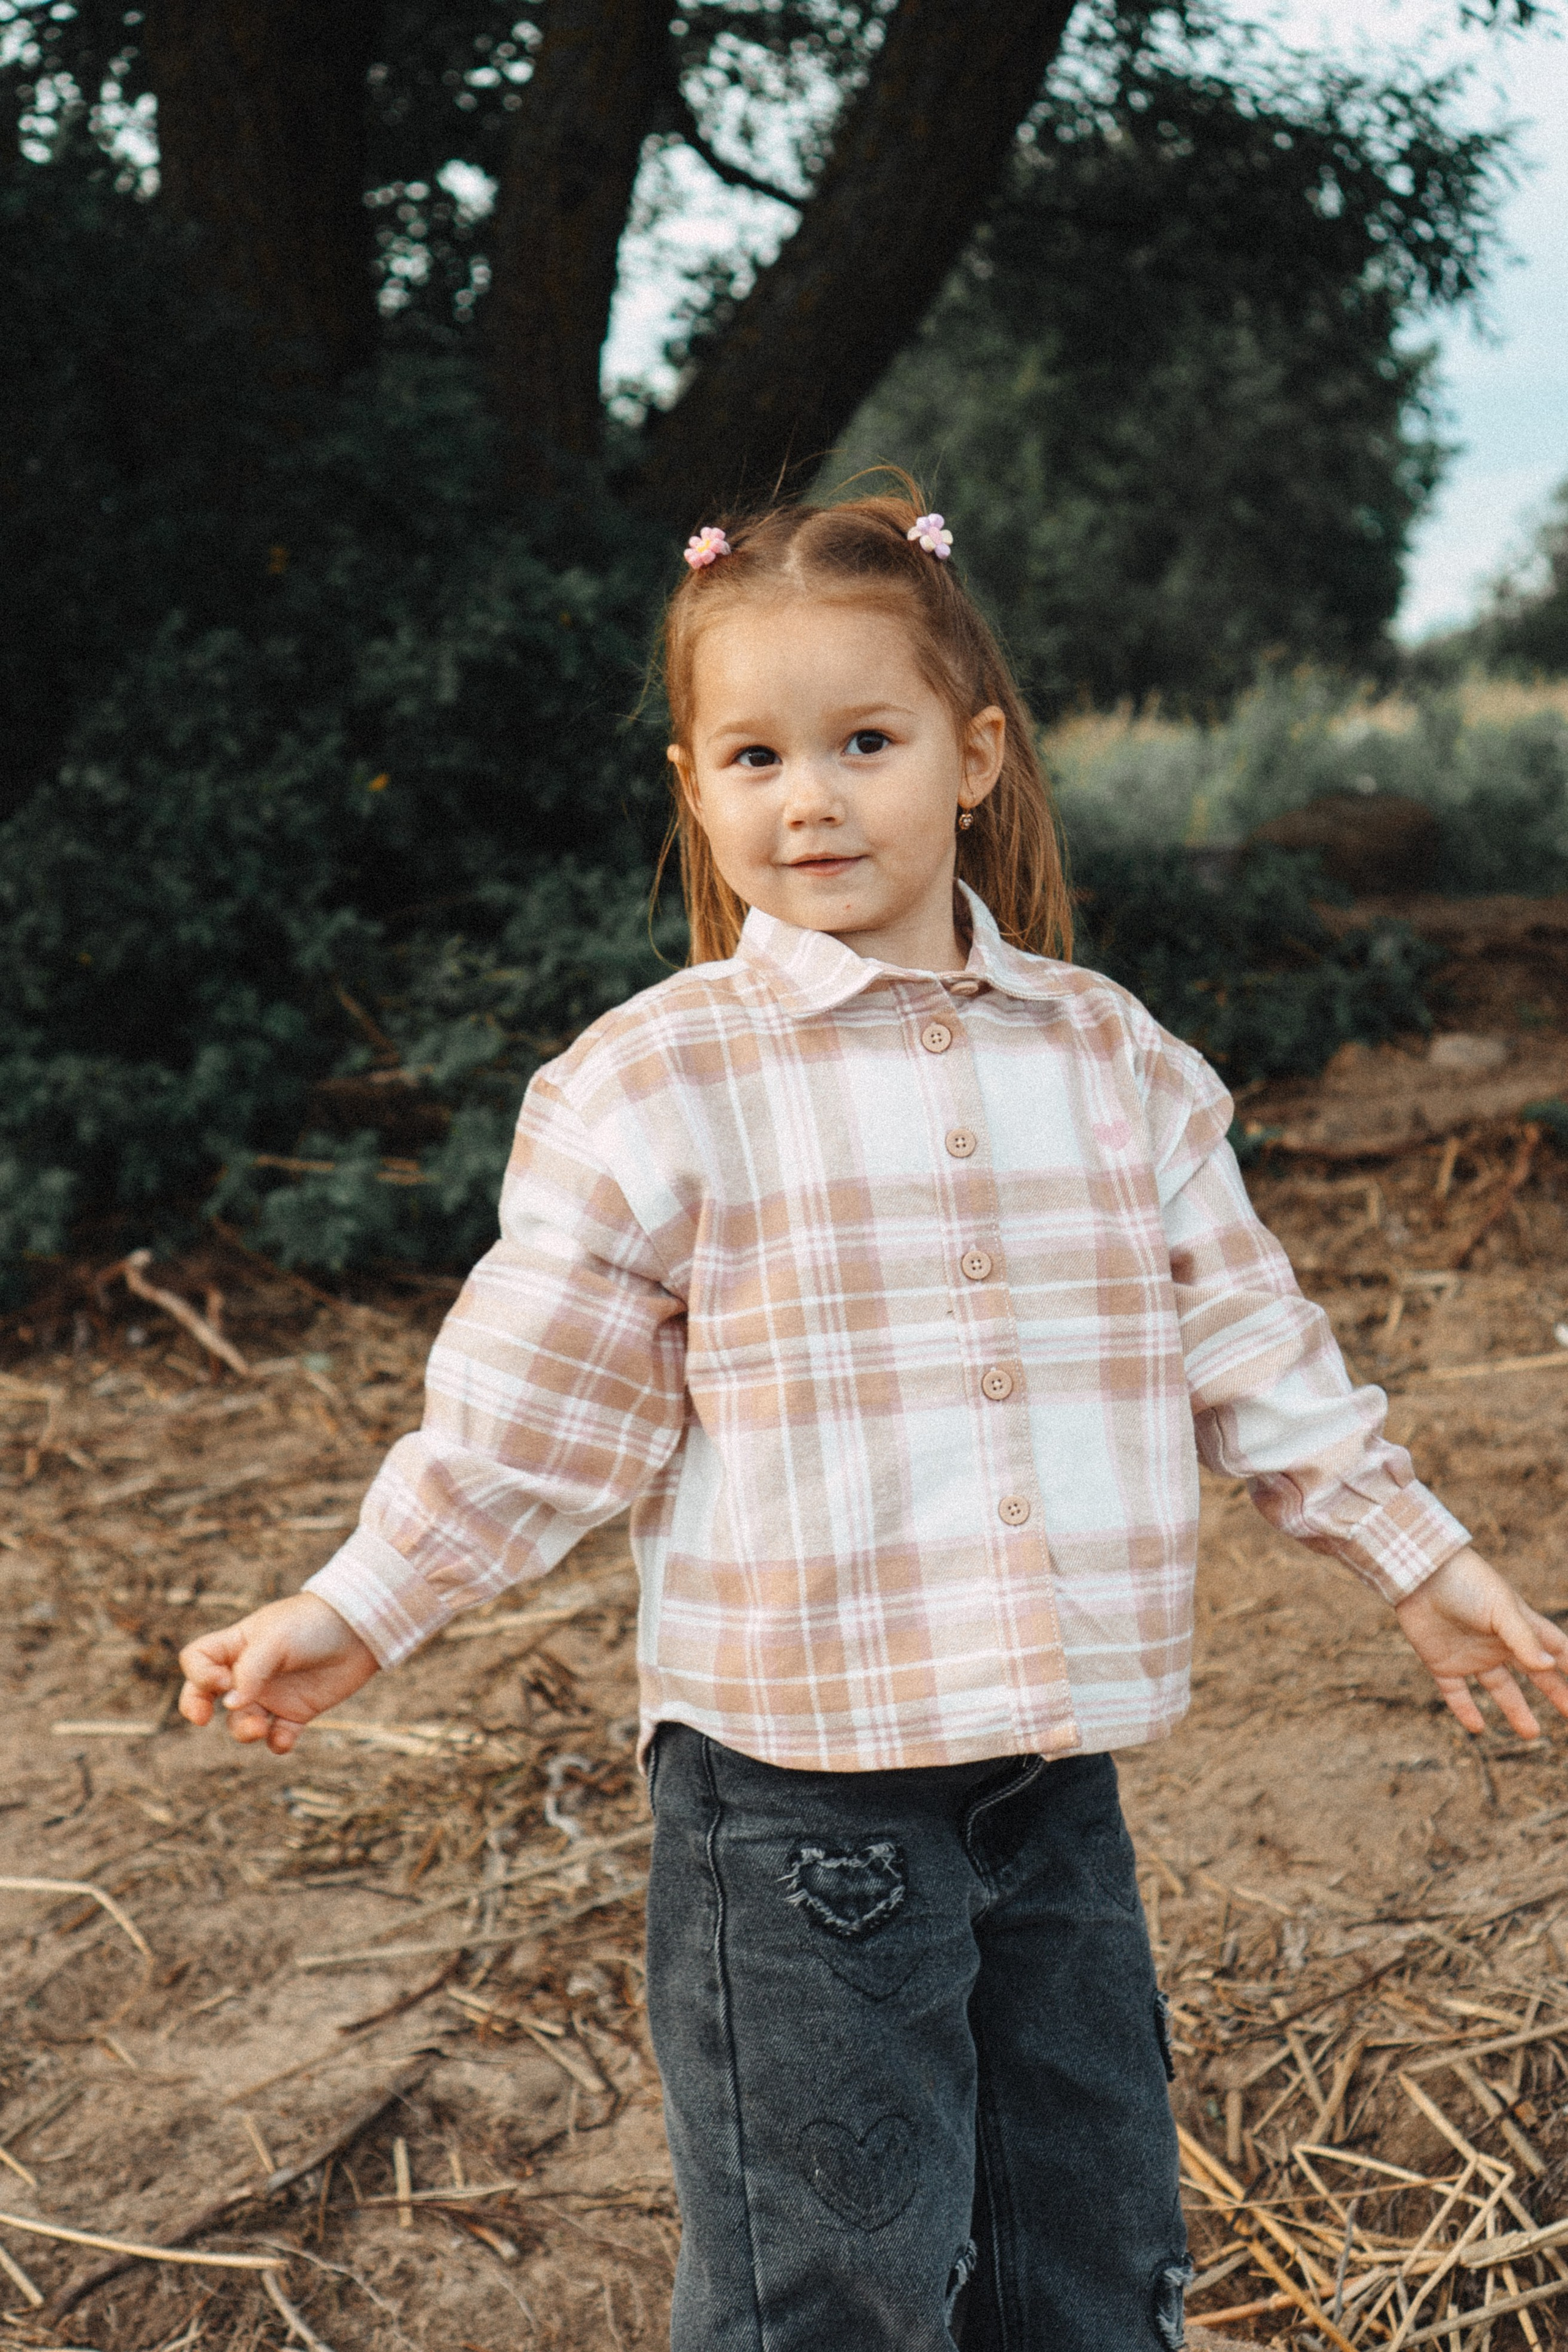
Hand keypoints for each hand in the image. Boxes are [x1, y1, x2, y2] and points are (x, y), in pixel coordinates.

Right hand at [178, 1593, 377, 1755]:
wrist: (361, 1628)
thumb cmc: (313, 1623)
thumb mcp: (276, 1639)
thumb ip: (250, 1671)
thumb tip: (230, 1706)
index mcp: (238, 1645)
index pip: (197, 1660)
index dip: (199, 1675)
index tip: (222, 1681)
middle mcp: (250, 1672)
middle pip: (206, 1696)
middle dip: (198, 1709)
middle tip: (205, 1719)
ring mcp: (273, 1693)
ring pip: (241, 1723)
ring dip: (244, 1730)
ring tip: (261, 1726)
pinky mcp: (299, 1711)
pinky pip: (278, 1737)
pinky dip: (278, 1744)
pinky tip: (285, 1737)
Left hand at [1394, 1547, 1567, 1739]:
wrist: (1419, 1575)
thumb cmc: (1466, 1583)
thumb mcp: (1500, 1609)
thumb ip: (1524, 1639)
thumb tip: (1549, 1667)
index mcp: (1518, 1626)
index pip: (1554, 1649)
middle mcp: (1497, 1643)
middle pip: (1532, 1673)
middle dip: (1553, 1692)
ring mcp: (1471, 1654)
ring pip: (1499, 1689)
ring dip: (1515, 1710)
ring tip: (1532, 1732)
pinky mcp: (1442, 1663)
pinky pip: (1456, 1694)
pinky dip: (1465, 1711)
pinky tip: (1478, 1728)